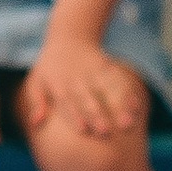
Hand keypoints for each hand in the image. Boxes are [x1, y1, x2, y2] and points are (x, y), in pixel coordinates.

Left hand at [21, 32, 144, 140]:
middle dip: (97, 116)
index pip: (66, 102)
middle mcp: (77, 80)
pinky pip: (120, 82)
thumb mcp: (37, 81)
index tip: (84, 131)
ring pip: (108, 92)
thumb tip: (34, 124)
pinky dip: (129, 94)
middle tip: (105, 132)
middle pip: (88, 99)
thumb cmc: (50, 67)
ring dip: (119, 108)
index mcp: (58, 85)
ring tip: (127, 124)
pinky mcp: (108, 68)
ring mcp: (94, 73)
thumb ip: (37, 103)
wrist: (69, 37)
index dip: (75, 116)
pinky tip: (136, 108)